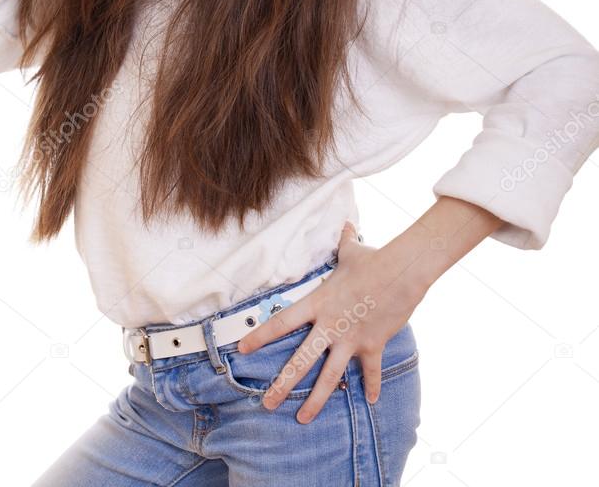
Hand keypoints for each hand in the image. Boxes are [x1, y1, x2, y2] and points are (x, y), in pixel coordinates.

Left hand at [235, 221, 424, 423]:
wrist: (402, 271)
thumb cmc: (373, 259)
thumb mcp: (352, 250)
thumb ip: (344, 241)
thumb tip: (346, 223)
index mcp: (318, 303)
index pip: (282, 322)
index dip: (260, 336)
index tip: (241, 349)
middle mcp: (330, 325)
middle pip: (301, 360)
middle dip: (282, 384)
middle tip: (266, 404)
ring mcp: (351, 339)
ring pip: (329, 377)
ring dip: (316, 400)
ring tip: (302, 419)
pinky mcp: (372, 345)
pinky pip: (370, 372)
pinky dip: (371, 387)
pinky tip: (369, 402)